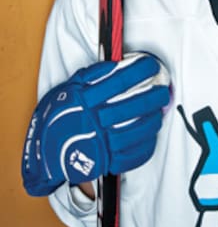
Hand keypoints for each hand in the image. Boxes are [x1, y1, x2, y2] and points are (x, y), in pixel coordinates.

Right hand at [22, 53, 169, 195]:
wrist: (44, 150)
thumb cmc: (60, 114)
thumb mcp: (70, 88)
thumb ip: (92, 76)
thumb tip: (117, 63)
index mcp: (83, 99)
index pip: (119, 80)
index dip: (140, 71)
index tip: (152, 66)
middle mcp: (92, 120)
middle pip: (131, 106)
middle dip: (154, 96)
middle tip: (164, 90)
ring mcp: (98, 143)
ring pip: (134, 131)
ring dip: (152, 120)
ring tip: (160, 112)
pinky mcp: (103, 162)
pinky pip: (130, 156)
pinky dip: (145, 145)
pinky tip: (151, 135)